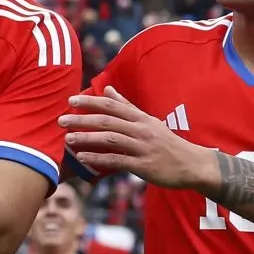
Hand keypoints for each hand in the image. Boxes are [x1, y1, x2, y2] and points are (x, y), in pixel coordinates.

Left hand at [59, 86, 210, 188]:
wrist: (193, 164)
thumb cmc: (167, 142)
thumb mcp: (149, 120)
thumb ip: (126, 106)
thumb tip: (107, 88)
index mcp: (141, 118)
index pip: (112, 105)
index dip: (90, 101)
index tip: (71, 100)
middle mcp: (141, 129)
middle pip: (107, 121)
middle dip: (82, 119)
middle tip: (61, 120)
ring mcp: (142, 147)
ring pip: (110, 139)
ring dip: (87, 138)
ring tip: (68, 139)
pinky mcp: (144, 165)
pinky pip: (117, 160)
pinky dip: (98, 159)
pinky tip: (83, 158)